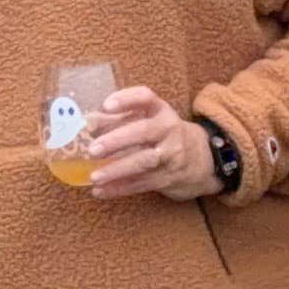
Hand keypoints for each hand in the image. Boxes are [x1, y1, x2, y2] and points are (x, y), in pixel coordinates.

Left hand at [84, 85, 218, 201]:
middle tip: (92, 150)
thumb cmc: (162, 135)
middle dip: (117, 141)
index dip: (126, 99)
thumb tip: (87, 124)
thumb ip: (119, 119)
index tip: (106, 105)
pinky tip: (100, 191)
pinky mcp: (168, 177)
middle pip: (144, 132)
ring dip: (117, 170)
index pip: (145, 98)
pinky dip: (119, 188)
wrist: (202, 159)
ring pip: (143, 162)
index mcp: (160, 111)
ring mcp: (171, 155)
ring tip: (94, 176)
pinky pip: (142, 183)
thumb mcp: (149, 120)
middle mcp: (168, 129)